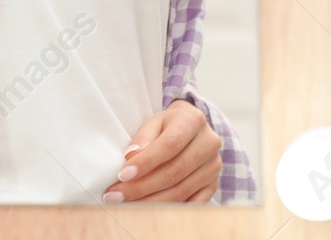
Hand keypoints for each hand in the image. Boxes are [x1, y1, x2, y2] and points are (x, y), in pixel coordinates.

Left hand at [102, 99, 222, 203]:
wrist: (191, 129)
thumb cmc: (168, 125)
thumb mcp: (154, 122)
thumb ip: (143, 137)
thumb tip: (131, 157)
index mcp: (194, 120)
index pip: (170, 145)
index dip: (146, 162)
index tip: (123, 175)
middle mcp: (210, 143)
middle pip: (174, 172)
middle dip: (141, 187)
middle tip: (116, 194)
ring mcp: (214, 166)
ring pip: (181, 191)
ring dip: (150, 201)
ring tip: (125, 203)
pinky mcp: (213, 184)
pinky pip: (190, 203)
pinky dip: (167, 209)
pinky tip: (147, 210)